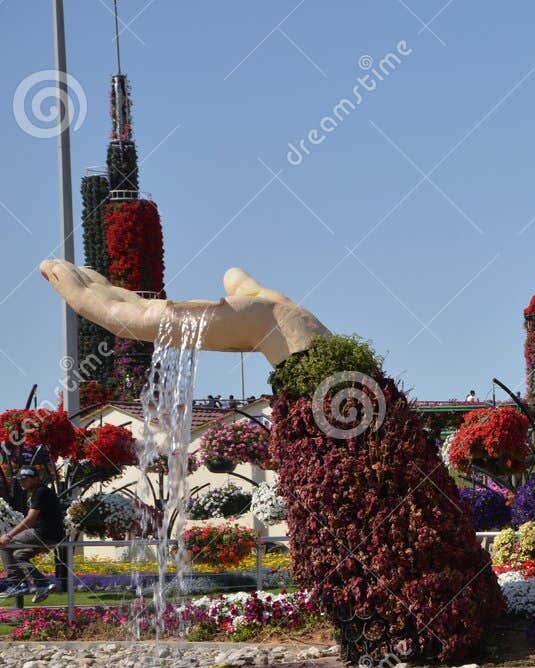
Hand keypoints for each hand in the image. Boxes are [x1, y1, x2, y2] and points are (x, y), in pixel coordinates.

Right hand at [38, 263, 329, 366]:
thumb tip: (233, 275)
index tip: (86, 275)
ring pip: (104, 311)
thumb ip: (237, 286)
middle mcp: (166, 330)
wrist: (284, 327)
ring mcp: (162, 331)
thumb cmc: (270, 318)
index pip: (134, 307)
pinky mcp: (161, 326)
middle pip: (112, 310)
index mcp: (182, 322)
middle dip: (81, 290)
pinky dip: (84, 295)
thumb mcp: (244, 294)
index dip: (107, 292)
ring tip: (48, 267)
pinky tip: (64, 276)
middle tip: (51, 268)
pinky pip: (111, 312)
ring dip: (74, 290)